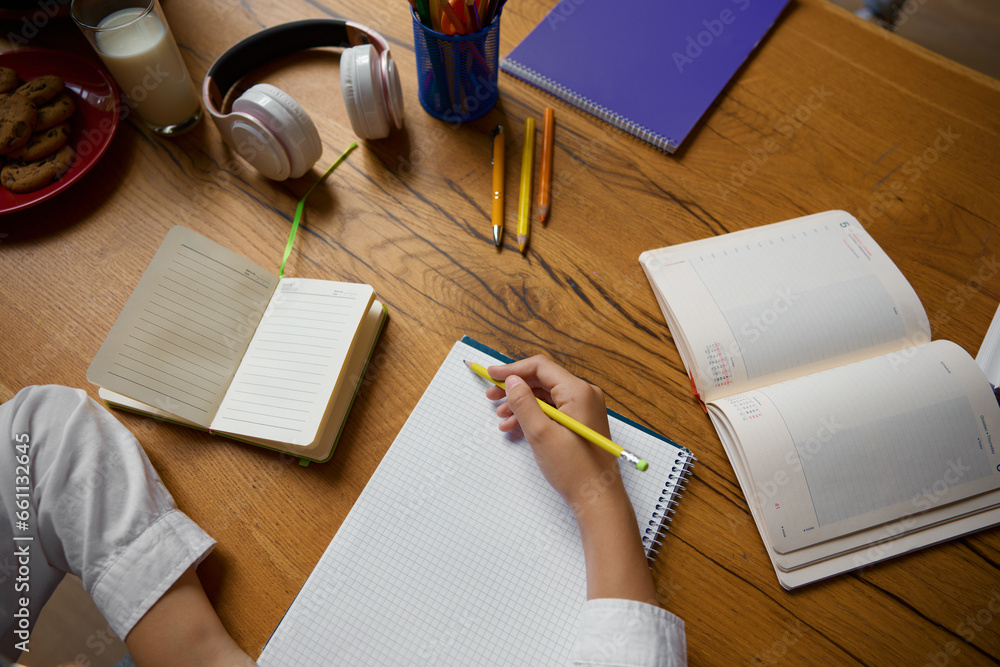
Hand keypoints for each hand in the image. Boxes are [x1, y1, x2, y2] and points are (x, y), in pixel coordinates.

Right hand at [486, 355, 625, 514]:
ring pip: (545, 396)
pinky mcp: (580, 423)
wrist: (597, 498)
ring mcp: (584, 409)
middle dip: (515, 388)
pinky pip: (553, 411)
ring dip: (521, 404)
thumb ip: (524, 403)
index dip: (513, 369)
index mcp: (578, 392)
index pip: (540, 367)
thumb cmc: (574, 469)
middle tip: (492, 397)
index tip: (491, 375)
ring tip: (502, 418)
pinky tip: (515, 428)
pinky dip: (533, 416)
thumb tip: (512, 381)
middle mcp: (584, 395)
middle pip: (542, 380)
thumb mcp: (541, 433)